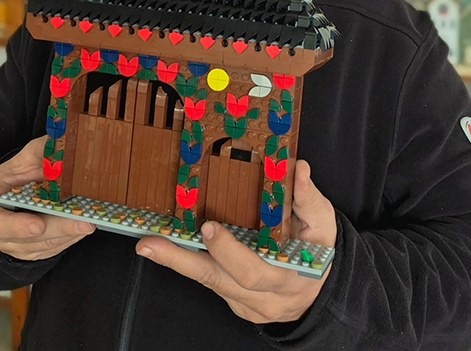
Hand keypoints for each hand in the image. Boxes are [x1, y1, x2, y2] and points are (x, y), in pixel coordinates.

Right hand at [0, 135, 94, 260]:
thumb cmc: (15, 177)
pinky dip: (73, 237)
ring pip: (47, 245)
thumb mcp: (22, 159)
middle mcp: (1, 235)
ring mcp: (20, 247)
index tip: (38, 224)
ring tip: (92, 220)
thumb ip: (40, 151)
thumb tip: (61, 141)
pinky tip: (88, 223)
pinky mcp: (38, 251)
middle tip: (83, 222)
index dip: (16, 227)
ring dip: (71, 234)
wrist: (14, 192)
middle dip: (59, 230)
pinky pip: (56, 248)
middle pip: (30, 239)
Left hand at [135, 159, 336, 323]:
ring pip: (209, 283)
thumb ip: (308, 197)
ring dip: (175, 262)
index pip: (256, 269)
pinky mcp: (235, 302)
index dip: (230, 252)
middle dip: (187, 259)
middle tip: (156, 241)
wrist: (320, 290)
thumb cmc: (319, 251)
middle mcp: (266, 296)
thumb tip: (298, 167)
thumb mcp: (323, 223)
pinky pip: (208, 283)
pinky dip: (186, 265)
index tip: (208, 227)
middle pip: (222, 281)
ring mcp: (248, 303)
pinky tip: (163, 248)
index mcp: (290, 275)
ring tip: (147, 245)